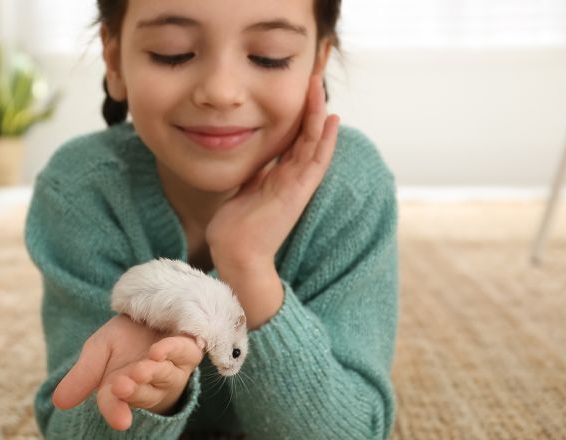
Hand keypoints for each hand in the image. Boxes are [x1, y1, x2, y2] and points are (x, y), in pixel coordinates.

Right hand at [52, 315, 202, 430]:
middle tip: (122, 385)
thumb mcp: (97, 351)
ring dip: (152, 374)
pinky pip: (184, 354)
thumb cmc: (124, 337)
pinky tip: (158, 351)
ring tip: (140, 369)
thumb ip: (82, 376)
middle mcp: (149, 384)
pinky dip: (172, 352)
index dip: (116, 411)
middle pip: (143, 393)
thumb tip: (59, 403)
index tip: (120, 420)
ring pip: (164, 376)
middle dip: (134, 390)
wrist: (149, 311)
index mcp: (122, 389)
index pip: (116, 403)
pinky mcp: (188, 351)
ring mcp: (171, 369)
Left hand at [206, 73, 339, 269]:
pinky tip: (332, 119)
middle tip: (311, 79)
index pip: (291, 141)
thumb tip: (251, 160)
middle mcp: (291, 179)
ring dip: (318, 115)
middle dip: (308, 108)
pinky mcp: (298, 192)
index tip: (297, 93)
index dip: (296, 117)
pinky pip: (316, 161)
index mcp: (278, 178)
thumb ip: (251, 176)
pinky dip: (325, 140)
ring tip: (321, 88)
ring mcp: (297, 185)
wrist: (235, 255)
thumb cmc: (233, 229)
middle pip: (305, 136)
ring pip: (313, 143)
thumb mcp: (241, 193)